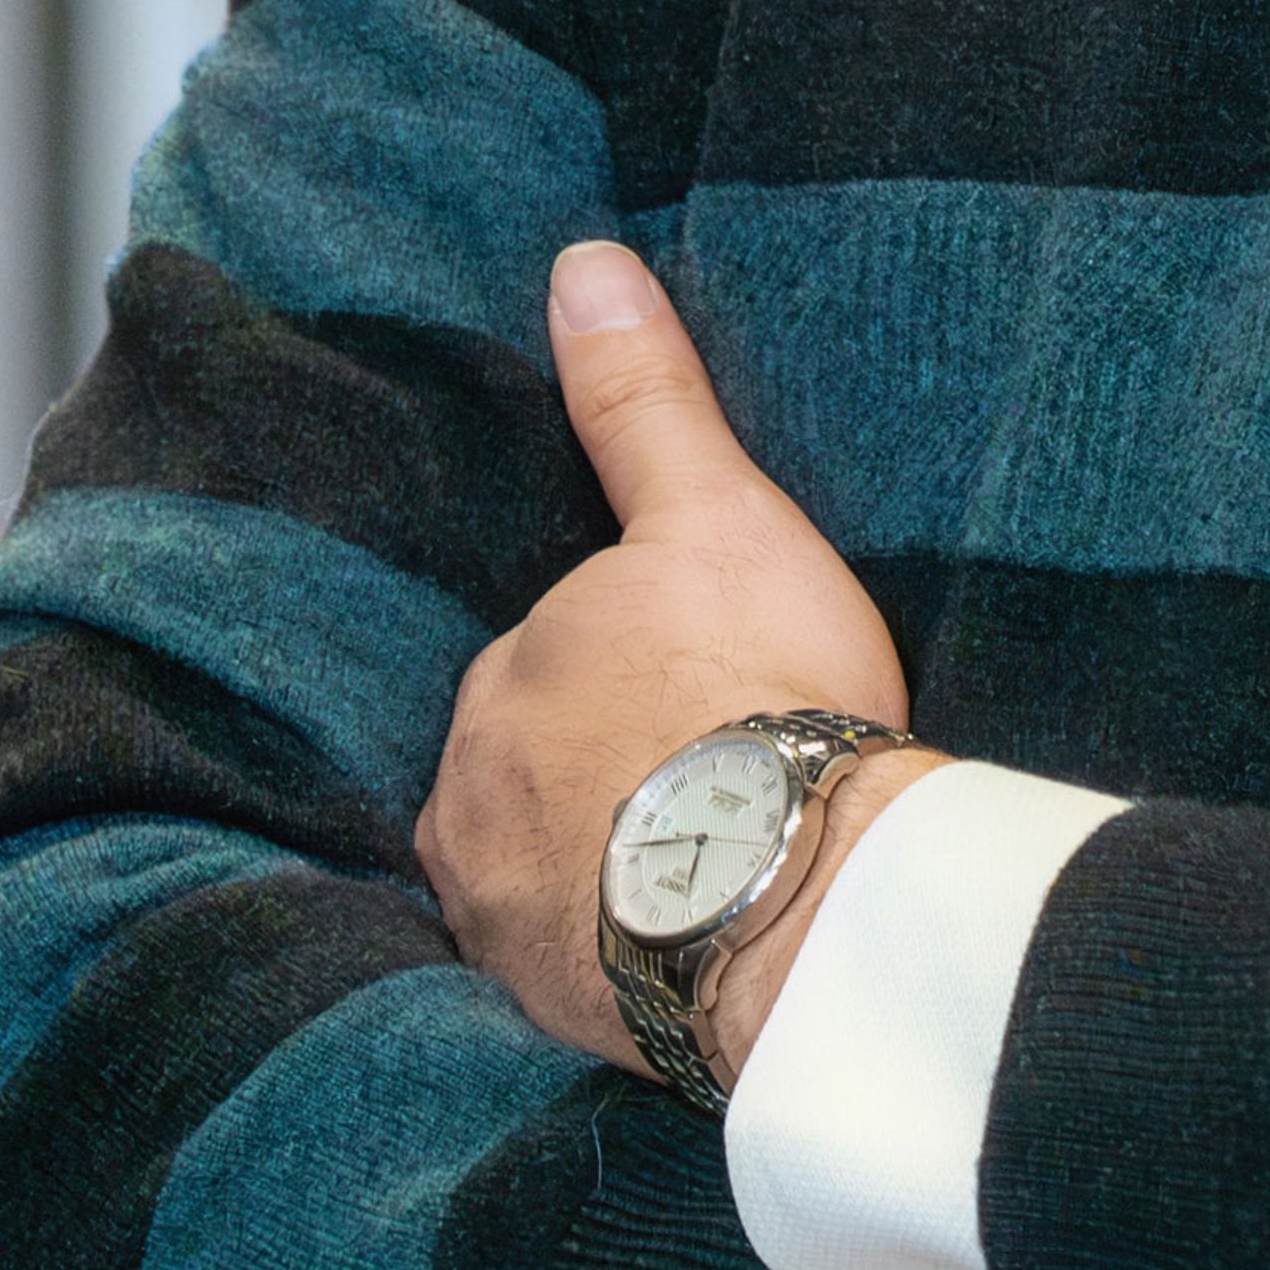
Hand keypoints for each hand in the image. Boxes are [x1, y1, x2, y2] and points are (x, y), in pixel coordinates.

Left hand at [416, 243, 935, 1069]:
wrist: (799, 899)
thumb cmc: (764, 695)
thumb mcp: (718, 519)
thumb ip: (644, 406)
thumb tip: (579, 266)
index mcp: (508, 672)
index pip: (551, 661)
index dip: (630, 672)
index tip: (703, 695)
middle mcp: (470, 789)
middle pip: (528, 763)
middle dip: (597, 769)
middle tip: (708, 783)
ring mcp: (495, 906)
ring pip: (532, 865)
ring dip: (591, 865)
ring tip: (699, 876)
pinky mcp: (534, 1003)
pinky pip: (555, 969)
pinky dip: (599, 958)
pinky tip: (674, 952)